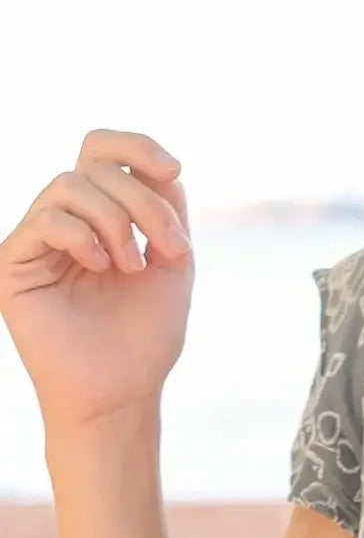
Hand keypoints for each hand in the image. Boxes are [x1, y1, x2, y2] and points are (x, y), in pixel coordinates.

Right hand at [0, 129, 193, 431]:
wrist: (123, 391)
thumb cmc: (146, 334)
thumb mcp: (172, 258)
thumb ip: (166, 206)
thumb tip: (156, 165)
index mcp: (100, 215)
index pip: (101, 150)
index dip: (136, 145)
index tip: (174, 170)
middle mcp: (64, 221)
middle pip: (95, 165)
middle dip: (144, 201)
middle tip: (169, 250)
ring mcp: (35, 241)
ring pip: (69, 184)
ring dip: (116, 221)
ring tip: (132, 267)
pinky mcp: (13, 264)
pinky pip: (45, 219)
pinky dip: (84, 236)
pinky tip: (102, 268)